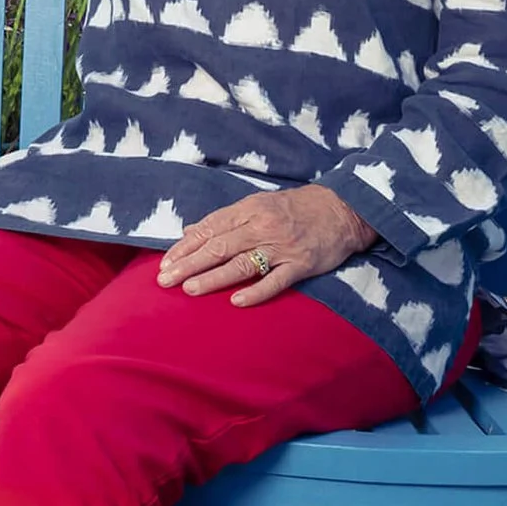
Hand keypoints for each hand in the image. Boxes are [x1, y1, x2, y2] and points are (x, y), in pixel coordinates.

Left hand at [156, 184, 378, 307]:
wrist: (342, 209)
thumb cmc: (295, 207)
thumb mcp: (257, 203)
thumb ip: (224, 219)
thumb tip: (190, 230)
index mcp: (248, 209)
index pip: (209, 229)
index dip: (185, 247)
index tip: (164, 263)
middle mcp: (261, 226)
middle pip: (219, 247)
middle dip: (189, 264)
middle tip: (165, 280)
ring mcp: (281, 247)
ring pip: (241, 264)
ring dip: (213, 278)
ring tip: (189, 289)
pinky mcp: (301, 264)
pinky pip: (275, 280)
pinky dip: (256, 291)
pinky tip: (236, 302)